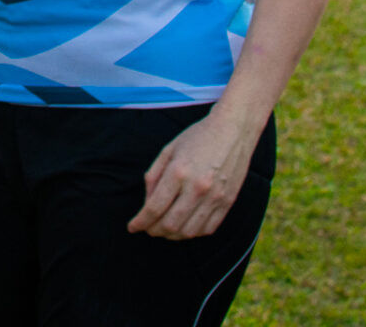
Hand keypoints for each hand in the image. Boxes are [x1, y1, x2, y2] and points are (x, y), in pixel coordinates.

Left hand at [126, 111, 259, 240]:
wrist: (233, 130)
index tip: (133, 227)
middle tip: (148, 229)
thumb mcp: (168, 150)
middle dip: (154, 231)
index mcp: (178, 172)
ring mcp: (215, 197)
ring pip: (189, 231)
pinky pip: (208, 228)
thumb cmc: (197, 138)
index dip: (140, 222)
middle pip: (170, 224)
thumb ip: (154, 177)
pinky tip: (185, 226)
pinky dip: (193, 233)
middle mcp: (197, 187)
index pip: (154, 208)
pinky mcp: (228, 202)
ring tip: (164, 229)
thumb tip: (147, 204)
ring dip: (172, 236)